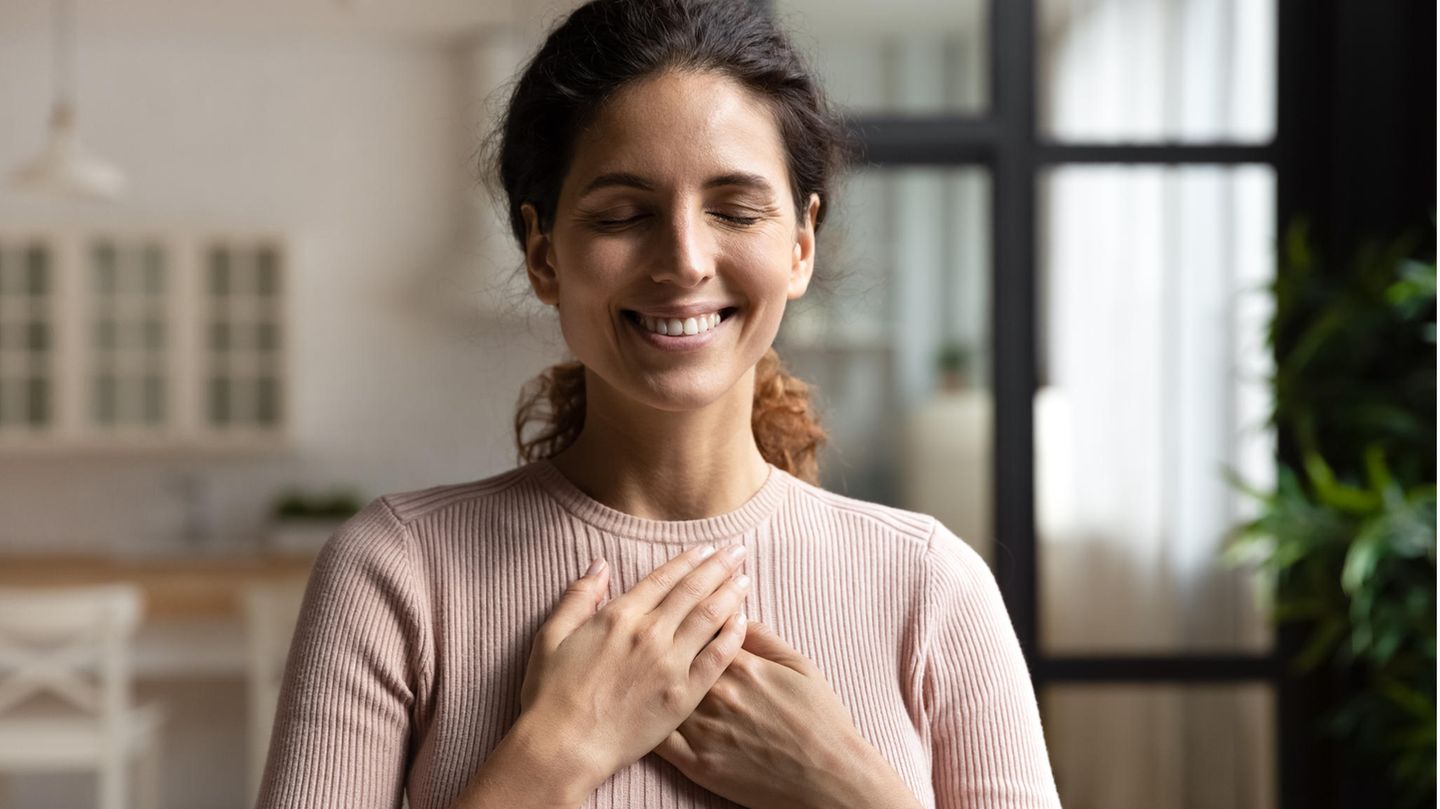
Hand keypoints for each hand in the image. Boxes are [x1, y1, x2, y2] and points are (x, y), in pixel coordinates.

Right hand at [516, 544, 752, 789]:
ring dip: (730, 594)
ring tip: (745, 578)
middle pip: (694, 590)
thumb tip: (600, 565)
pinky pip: (717, 659)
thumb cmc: (550, 696)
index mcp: (619, 616)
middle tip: (738, 551)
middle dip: (719, 566)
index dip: (688, 560)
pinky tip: (743, 622)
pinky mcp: (683, 696)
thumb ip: (578, 596)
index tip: (706, 548)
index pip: (664, 578)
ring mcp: (670, 665)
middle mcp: (650, 634)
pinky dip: (733, 636)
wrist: (562, 748)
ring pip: (710, 618)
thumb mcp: (552, 636)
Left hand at [652, 621, 918, 808]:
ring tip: (636, 666)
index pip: (698, 626)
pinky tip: (637, 710)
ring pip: (659, 694)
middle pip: (672, 656)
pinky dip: (645, 721)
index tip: (676, 605)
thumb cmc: (820, 720)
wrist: (828, 777)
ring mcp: (703, 729)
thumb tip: (735, 615)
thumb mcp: (800, 666)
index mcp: (740, 664)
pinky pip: (659, 738)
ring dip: (646, 677)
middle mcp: (715, 693)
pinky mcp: (696, 763)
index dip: (684, 613)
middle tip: (648, 632)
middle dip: (659, 640)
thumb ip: (764, 638)